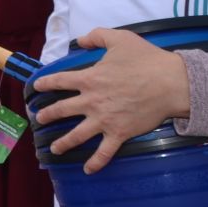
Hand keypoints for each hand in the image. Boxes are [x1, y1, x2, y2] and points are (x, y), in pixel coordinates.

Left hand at [31, 28, 190, 172]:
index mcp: (89, 79)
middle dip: (47, 116)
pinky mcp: (119, 133)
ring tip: (54, 149)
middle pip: (61, 110)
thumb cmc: (147, 60)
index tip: (36, 88)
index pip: (59, 81)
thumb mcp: (120, 39)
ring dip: (62, 144)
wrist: (171, 83)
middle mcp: (91, 101)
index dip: (44, 84)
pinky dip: (95, 163)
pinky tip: (87, 170)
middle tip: (39, 119)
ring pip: (76, 135)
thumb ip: (97, 36)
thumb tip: (81, 40)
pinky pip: (104, 152)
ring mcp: (104, 120)